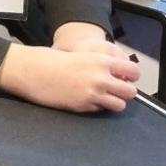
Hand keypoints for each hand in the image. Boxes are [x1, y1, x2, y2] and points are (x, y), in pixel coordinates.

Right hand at [0, 41, 139, 112]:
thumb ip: (101, 64)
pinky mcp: (83, 106)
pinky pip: (101, 110)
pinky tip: (87, 100)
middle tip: (116, 90)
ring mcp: (92, 94)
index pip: (133, 71)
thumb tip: (117, 74)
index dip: (131, 76)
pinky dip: (98, 107)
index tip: (126, 77)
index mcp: (101, 61)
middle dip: (125, 91)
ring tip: (104, 98)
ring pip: (120, 105)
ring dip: (114, 102)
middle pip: (131, 92)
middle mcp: (101, 78)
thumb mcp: (82, 55)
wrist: (31, 71)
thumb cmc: (52, 60)